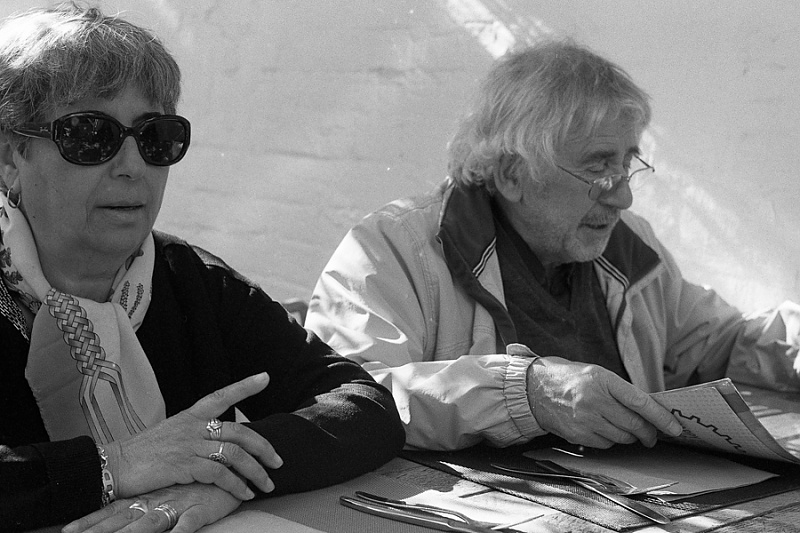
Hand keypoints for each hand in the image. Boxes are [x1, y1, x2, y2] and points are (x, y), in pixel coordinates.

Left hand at [62, 483, 238, 532]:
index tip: (67, 532)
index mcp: (149, 494)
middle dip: (98, 532)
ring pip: (150, 522)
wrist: (234, 465)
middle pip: (122, 519)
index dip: (90, 521)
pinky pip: (186, 524)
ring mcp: (178, 502)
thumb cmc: (202, 481)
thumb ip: (154, 496)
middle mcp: (158, 499)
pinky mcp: (200, 509)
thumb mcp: (173, 486)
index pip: (113, 510)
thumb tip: (133, 508)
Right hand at [108, 373, 282, 500]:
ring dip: (256, 472)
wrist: (114, 466)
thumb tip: (217, 438)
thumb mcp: (171, 433)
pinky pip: (220, 474)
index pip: (221, 395)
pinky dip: (236, 485)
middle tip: (278, 462)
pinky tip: (244, 494)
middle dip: (263, 447)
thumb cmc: (142, 453)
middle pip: (239, 431)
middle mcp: (193, 426)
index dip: (245, 386)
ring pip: (234, 454)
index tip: (265, 377)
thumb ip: (195, 433)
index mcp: (190, 415)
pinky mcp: (185, 465)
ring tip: (267, 485)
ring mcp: (189, 445)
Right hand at [526, 357, 682, 447]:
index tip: (674, 428)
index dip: (661, 417)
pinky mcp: (578, 435)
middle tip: (652, 435)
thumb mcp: (597, 375)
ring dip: (630, 437)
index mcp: (603, 380)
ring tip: (626, 429)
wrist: (535, 389)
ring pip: (622, 437)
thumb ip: (621, 391)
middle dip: (649, 433)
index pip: (640, 402)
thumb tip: (650, 410)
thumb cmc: (571, 379)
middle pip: (634, 425)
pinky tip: (604, 429)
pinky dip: (611, 440)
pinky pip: (606, 444)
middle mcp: (594, 400)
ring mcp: (585, 419)